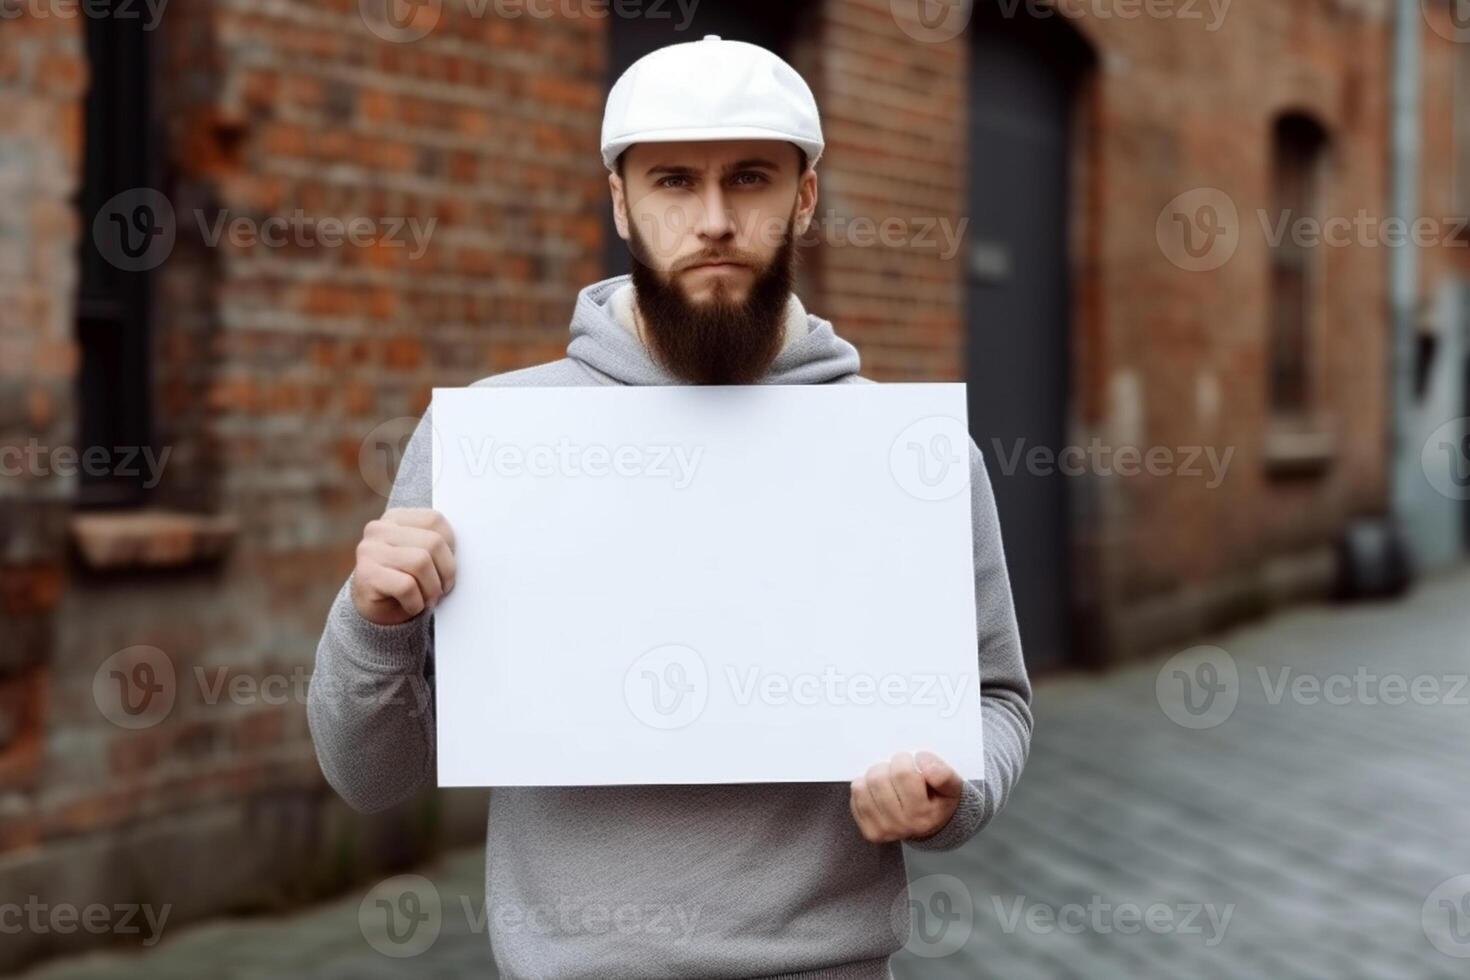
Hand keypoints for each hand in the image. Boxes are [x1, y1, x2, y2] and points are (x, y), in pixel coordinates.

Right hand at [350, 507, 456, 624]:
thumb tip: (469, 547)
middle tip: (441, 589)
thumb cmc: (407, 582)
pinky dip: (416, 603)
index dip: (450, 548)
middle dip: (445, 572)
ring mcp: (369, 550)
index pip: (436, 521)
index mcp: (396, 518)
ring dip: (432, 589)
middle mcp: (379, 529)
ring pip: (421, 563)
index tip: (445, 568)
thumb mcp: (424, 556)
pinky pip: (406, 586)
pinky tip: (412, 606)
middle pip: (433, 542)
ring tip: (428, 598)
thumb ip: (437, 544)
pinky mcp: (366, 574)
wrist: (377, 613)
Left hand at [849, 751, 963, 843]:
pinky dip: (864, 787)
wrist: (930, 825)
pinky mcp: (868, 830)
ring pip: (862, 786)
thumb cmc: (939, 800)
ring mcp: (883, 830)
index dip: (905, 760)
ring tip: (888, 779)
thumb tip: (922, 760)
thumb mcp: (952, 787)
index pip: (903, 773)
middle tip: (899, 771)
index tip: (911, 763)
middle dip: (888, 766)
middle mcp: (902, 826)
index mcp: (923, 814)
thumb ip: (943, 773)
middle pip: (878, 778)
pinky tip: (878, 791)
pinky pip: (855, 796)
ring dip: (874, 775)